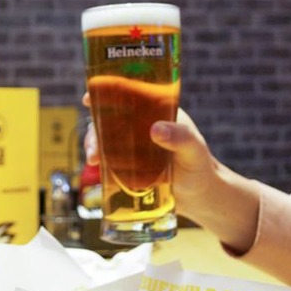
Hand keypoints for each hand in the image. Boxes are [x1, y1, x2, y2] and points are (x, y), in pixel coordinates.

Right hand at [82, 94, 258, 251]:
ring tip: (93, 160)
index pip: (128, 97)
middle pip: (109, 119)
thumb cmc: (201, 167)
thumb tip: (155, 130)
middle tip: (93, 147)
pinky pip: (108, 160)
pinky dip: (99, 163)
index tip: (89, 98)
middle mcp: (141, 126)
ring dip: (94, 146)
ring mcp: (133, 147)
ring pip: (104, 140)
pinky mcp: (128, 166)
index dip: (106, 94)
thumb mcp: (194, 150)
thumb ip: (180, 138)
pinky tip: (95, 170)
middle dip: (94, 129)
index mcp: (156, 113)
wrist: (200, 197)